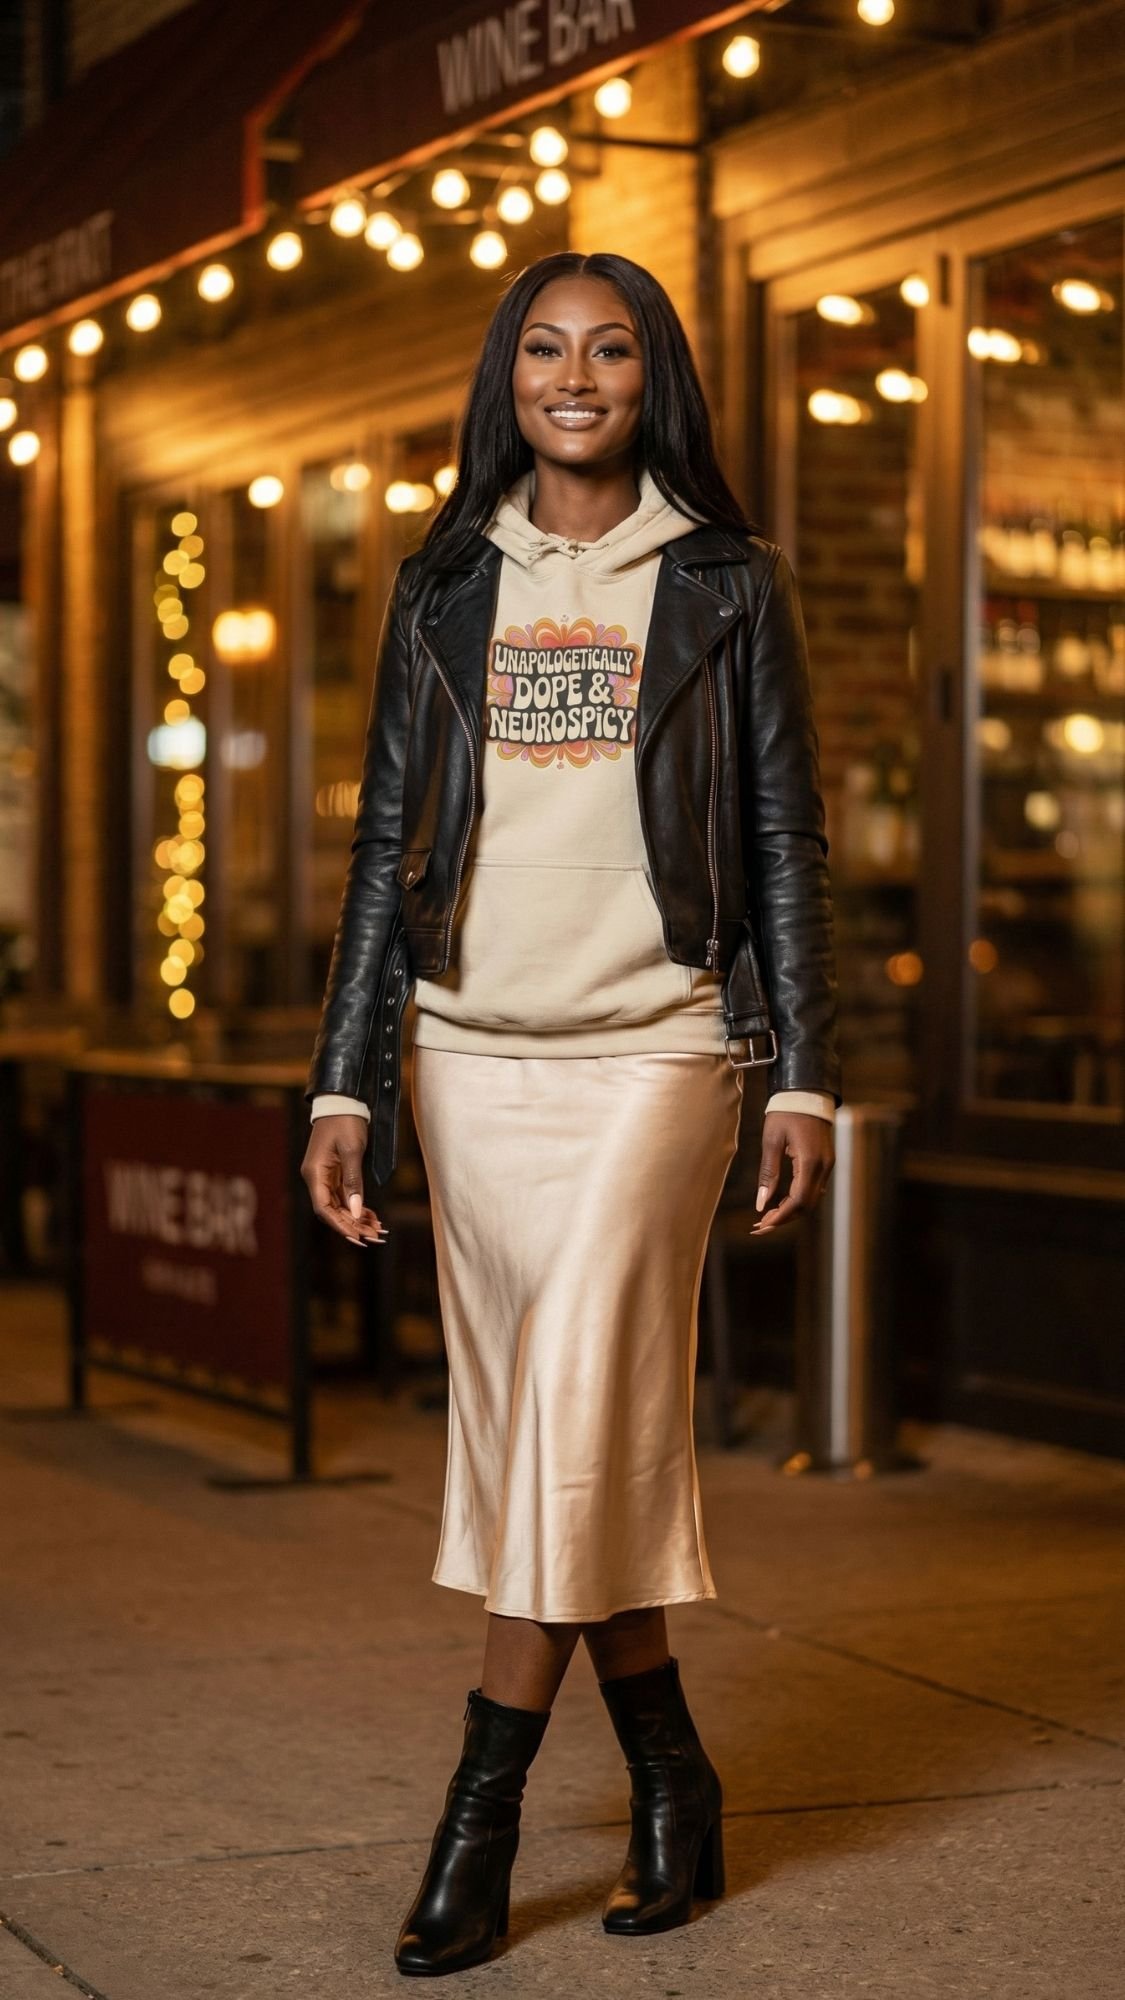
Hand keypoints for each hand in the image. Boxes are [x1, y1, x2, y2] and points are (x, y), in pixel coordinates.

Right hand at [300, 1115, 386, 1246]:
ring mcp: (324, 1175)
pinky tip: (371, 1215)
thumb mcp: (352, 1150)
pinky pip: (343, 1195)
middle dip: (352, 1225)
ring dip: (356, 1218)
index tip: (358, 1237)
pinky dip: (356, 1206)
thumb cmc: (345, 1121)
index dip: (340, 1225)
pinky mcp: (333, 1172)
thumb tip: (356, 1211)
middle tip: (375, 1236)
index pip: (324, 1209)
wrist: (341, 1100)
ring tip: (377, 1229)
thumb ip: (353, 1181)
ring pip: (339, 1205)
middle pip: (331, 1210)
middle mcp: (315, 1177)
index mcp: (314, 1173)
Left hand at [752, 1110, 834, 1232]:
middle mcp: (823, 1167)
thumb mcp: (771, 1141)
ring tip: (768, 1215)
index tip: (762, 1225)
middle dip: (785, 1218)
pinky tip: (782, 1201)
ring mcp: (827, 1165)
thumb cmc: (786, 1112)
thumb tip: (761, 1203)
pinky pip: (814, 1188)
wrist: (807, 1091)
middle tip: (761, 1225)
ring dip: (791, 1211)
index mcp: (810, 1162)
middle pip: (807, 1205)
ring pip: (812, 1199)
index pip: (798, 1201)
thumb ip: (767, 1173)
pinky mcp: (826, 1161)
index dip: (781, 1217)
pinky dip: (799, 1199)